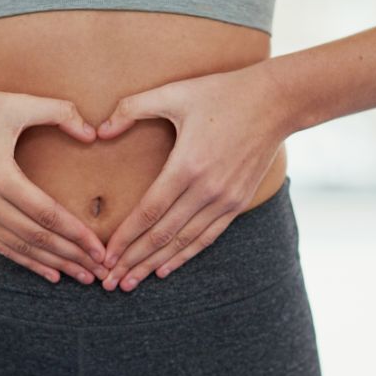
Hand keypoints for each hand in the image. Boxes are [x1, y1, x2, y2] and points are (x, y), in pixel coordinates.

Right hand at [0, 84, 109, 284]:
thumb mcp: (18, 103)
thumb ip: (60, 112)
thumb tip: (93, 134)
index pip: (47, 214)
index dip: (77, 234)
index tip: (100, 249)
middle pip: (37, 238)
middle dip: (72, 257)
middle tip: (100, 271)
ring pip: (20, 248)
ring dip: (54, 264)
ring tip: (83, 276)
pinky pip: (2, 246)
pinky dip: (28, 261)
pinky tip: (51, 273)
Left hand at [96, 64, 286, 291]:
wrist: (276, 102)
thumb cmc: (221, 92)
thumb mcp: (173, 93)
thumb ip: (131, 109)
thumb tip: (99, 131)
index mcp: (187, 166)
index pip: (148, 213)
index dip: (124, 238)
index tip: (104, 256)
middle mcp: (206, 190)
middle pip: (162, 235)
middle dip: (132, 261)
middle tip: (108, 281)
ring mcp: (225, 199)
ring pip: (183, 242)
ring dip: (154, 265)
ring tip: (129, 283)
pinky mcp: (238, 202)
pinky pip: (207, 237)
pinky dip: (184, 255)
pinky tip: (165, 269)